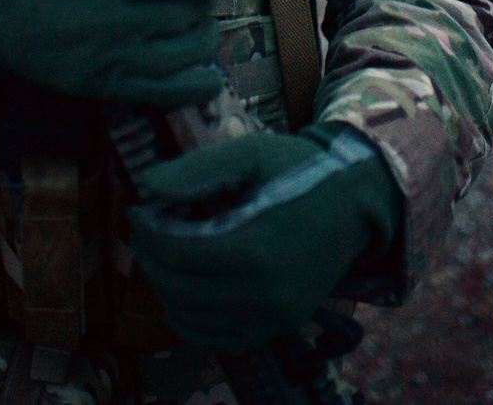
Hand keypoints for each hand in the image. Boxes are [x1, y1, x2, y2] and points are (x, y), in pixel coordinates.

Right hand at [0, 0, 240, 106]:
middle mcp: (120, 20)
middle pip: (194, 16)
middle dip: (207, 2)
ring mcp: (114, 58)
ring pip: (189, 54)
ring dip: (203, 37)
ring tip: (194, 23)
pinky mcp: (106, 86)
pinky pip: (169, 93)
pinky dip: (197, 83)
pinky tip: (204, 71)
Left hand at [128, 123, 403, 351]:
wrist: (354, 202)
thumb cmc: (299, 169)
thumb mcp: (249, 154)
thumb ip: (196, 170)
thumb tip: (146, 186)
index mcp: (254, 246)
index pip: (176, 253)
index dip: (147, 232)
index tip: (138, 210)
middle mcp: (264, 293)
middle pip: (179, 288)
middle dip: (151, 257)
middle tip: (147, 229)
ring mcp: (274, 317)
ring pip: (193, 320)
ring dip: (166, 288)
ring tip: (165, 254)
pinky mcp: (279, 328)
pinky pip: (219, 339)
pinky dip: (191, 320)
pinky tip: (184, 291)